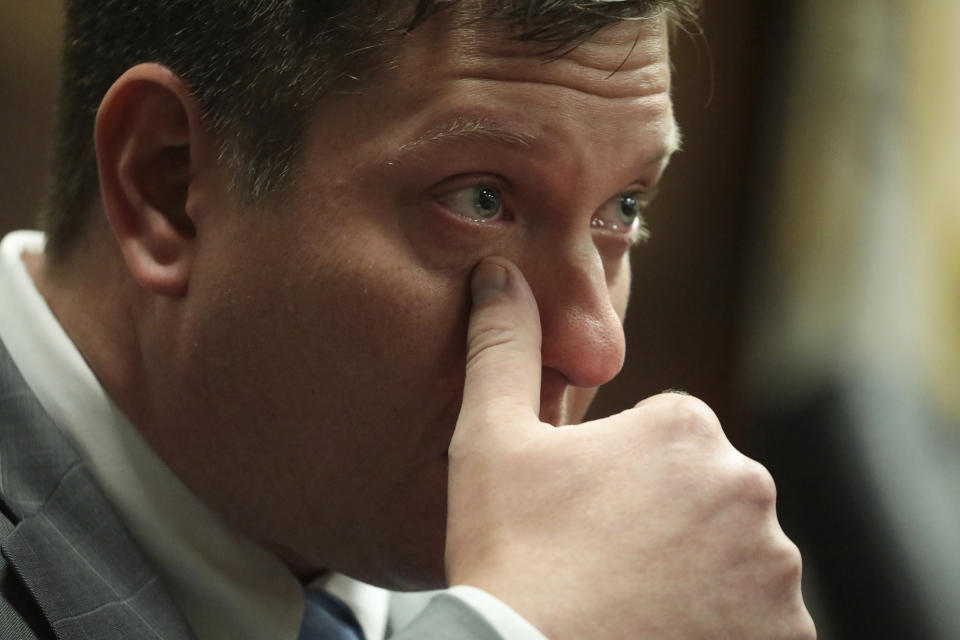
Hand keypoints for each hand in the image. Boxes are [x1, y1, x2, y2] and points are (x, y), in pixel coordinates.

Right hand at [446, 257, 814, 639]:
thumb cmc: (512, 551)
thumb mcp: (490, 439)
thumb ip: (503, 346)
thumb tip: (498, 272)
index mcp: (684, 428)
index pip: (663, 438)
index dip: (616, 476)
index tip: (581, 512)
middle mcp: (746, 485)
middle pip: (702, 495)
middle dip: (661, 520)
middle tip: (600, 558)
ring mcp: (773, 566)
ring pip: (731, 556)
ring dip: (695, 572)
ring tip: (629, 600)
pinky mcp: (785, 634)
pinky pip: (757, 617)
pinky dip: (723, 624)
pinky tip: (664, 631)